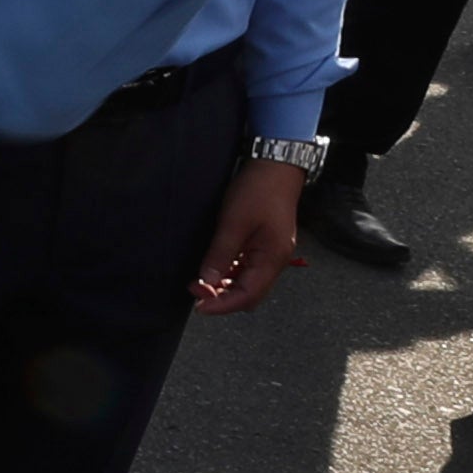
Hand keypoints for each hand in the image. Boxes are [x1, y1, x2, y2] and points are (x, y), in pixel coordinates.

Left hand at [191, 161, 307, 314]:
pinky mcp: (265, 245)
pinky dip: (231, 274)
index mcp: (272, 259)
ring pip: (248, 283)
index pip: (248, 296)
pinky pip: (248, 269)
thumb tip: (208, 283)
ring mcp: (271, 253)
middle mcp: (275, 261)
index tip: (199, 306)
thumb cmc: (258, 191)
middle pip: (249, 294)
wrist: (276, 166)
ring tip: (202, 282)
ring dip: (226, 287)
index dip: (222, 305)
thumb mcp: (233, 223)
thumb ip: (220, 255)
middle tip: (196, 291)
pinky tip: (215, 269)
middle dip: (223, 298)